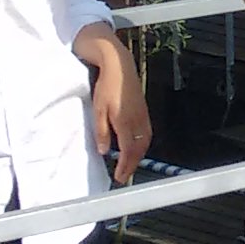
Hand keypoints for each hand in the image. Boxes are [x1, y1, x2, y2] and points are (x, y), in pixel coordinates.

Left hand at [82, 34, 153, 186]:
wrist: (119, 65)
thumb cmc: (107, 86)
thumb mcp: (98, 110)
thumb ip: (102, 132)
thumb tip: (104, 151)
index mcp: (126, 122)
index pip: (128, 151)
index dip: (125, 166)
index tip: (119, 177)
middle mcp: (138, 121)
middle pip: (139, 149)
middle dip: (132, 164)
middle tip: (124, 175)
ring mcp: (143, 115)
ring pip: (145, 142)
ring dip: (138, 156)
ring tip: (129, 164)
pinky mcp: (144, 110)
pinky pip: (146, 133)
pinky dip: (141, 145)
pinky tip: (135, 146)